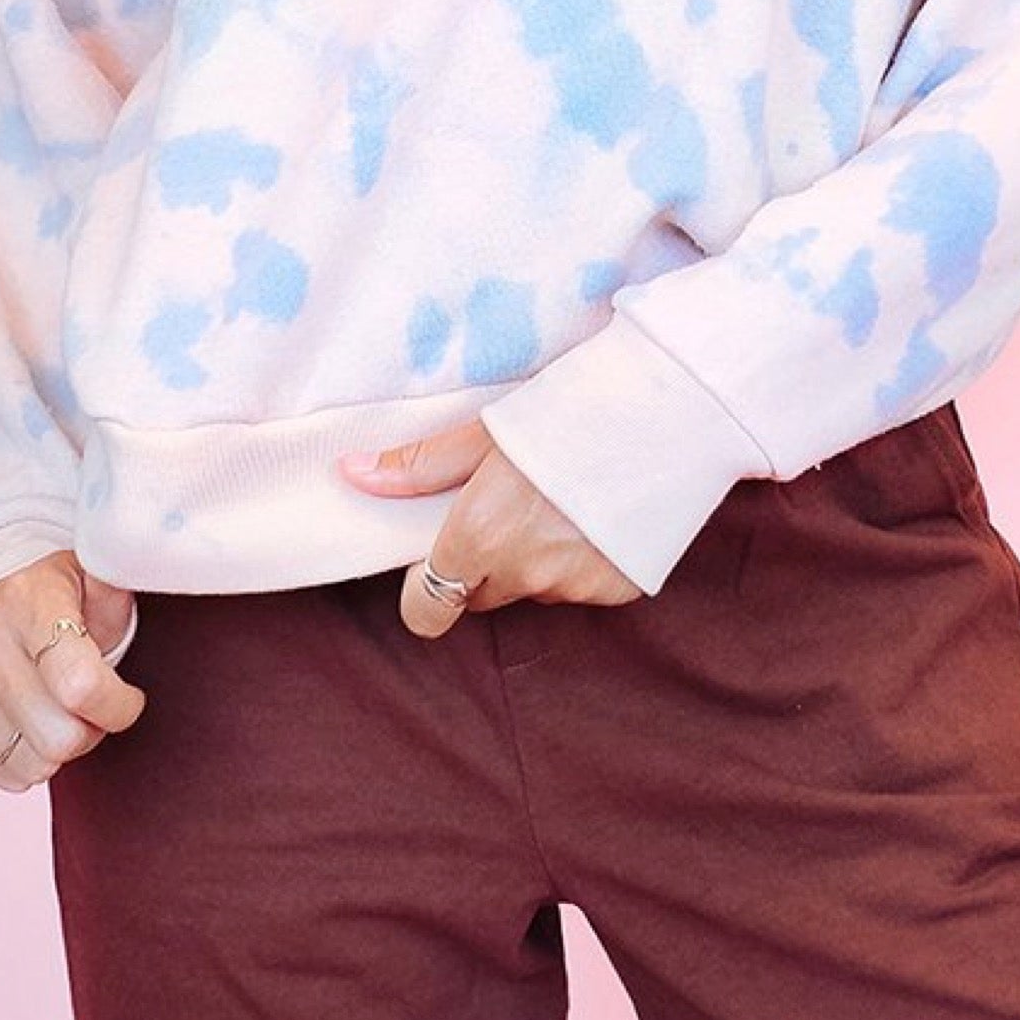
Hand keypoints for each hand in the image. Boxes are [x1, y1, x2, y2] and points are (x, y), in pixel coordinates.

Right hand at [0, 552, 145, 790]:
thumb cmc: (63, 597)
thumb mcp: (98, 579)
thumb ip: (121, 584)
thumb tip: (148, 559)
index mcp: (25, 599)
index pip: (81, 686)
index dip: (119, 707)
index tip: (129, 699)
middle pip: (59, 739)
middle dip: (89, 731)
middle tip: (90, 705)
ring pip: (29, 766)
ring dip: (54, 748)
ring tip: (55, 708)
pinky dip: (19, 757)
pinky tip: (22, 718)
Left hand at [338, 418, 643, 638]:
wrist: (667, 411)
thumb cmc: (569, 409)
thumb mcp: (486, 431)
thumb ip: (420, 466)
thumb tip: (353, 475)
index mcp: (480, 536)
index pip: (425, 610)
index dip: (423, 589)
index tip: (435, 555)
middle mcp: (524, 575)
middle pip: (479, 594)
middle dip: (481, 562)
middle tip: (507, 504)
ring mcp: (574, 588)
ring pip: (531, 588)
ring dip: (533, 559)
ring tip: (561, 498)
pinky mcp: (616, 590)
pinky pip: (578, 587)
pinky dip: (579, 561)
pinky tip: (597, 513)